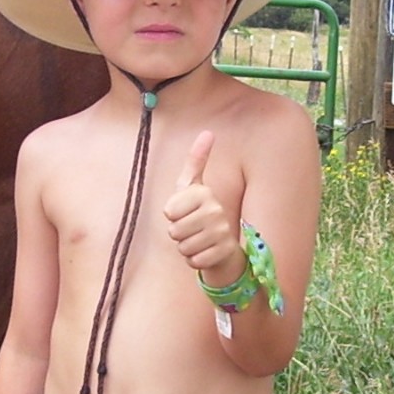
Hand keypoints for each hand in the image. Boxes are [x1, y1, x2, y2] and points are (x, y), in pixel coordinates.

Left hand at [162, 131, 244, 280]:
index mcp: (204, 193)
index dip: (171, 216)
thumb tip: (208, 132)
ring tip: (198, 239)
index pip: (169, 211)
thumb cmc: (199, 211)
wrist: (223, 243)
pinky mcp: (225, 252)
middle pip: (174, 231)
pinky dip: (194, 260)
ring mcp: (222, 232)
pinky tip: (205, 252)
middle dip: (178, 234)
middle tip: (191, 229)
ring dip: (186, 247)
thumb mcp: (192, 186)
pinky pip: (194, 261)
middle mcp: (216, 210)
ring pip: (183, 247)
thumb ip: (196, 160)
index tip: (183, 212)